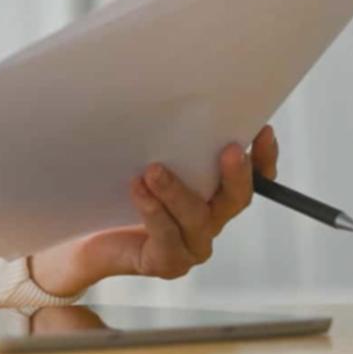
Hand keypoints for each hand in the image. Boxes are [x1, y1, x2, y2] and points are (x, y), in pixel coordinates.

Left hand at [27, 125, 278, 297]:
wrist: (88, 236)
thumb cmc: (120, 188)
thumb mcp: (145, 155)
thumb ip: (164, 137)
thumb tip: (164, 91)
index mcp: (215, 193)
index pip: (254, 177)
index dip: (264, 157)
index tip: (262, 129)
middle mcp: (211, 219)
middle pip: (236, 199)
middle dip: (235, 174)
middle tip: (229, 149)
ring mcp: (192, 244)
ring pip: (196, 217)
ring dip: (177, 191)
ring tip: (153, 170)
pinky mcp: (168, 262)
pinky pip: (166, 236)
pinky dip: (153, 211)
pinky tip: (138, 190)